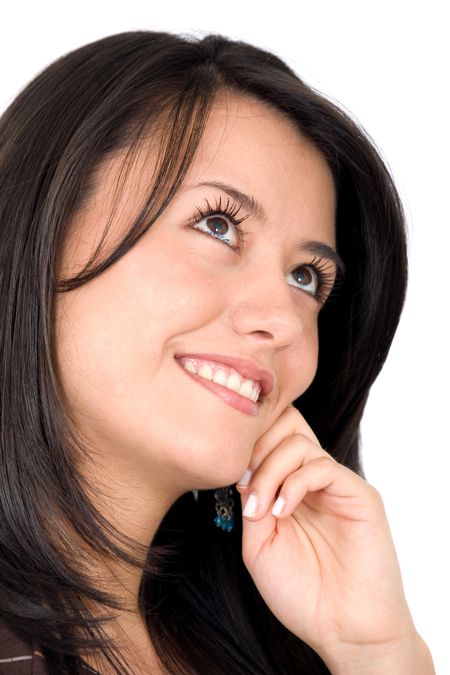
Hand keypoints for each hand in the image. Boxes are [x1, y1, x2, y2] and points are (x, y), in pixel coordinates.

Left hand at [235, 404, 417, 662]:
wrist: (343, 630)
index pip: (270, 436)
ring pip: (298, 442)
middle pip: (284, 424)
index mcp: (289, 486)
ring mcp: (336, 484)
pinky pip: (322, 466)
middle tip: (243, 482)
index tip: (227, 473)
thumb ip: (252, 501)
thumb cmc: (301, 592)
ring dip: (269, 471)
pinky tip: (282, 512)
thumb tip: (242, 468)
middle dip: (255, 446)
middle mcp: (312, 478)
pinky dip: (294, 484)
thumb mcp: (258, 544)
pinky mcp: (359, 494)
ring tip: (261, 509)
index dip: (246, 442)